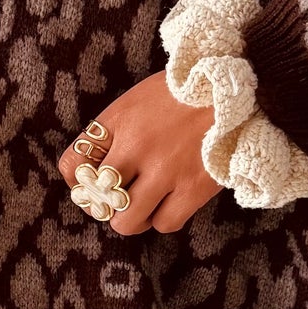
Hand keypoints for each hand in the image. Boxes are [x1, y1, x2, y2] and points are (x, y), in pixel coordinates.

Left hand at [56, 71, 220, 234]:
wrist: (235, 86)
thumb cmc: (185, 91)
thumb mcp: (139, 98)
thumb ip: (115, 130)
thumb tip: (95, 169)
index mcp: (118, 121)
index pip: (72, 164)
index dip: (78, 180)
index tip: (92, 183)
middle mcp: (136, 147)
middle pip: (98, 201)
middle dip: (106, 205)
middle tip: (120, 199)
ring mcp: (165, 171)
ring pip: (128, 222)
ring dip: (133, 218)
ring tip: (146, 205)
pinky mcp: (194, 188)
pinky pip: (165, 223)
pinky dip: (164, 219)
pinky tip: (171, 203)